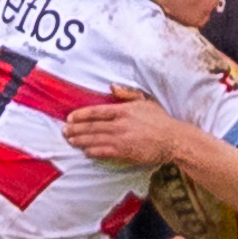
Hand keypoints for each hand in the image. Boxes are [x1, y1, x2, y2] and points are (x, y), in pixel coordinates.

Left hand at [62, 87, 177, 165]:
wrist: (173, 140)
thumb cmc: (160, 120)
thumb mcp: (145, 101)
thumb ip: (127, 93)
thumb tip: (111, 86)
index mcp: (124, 110)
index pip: (97, 111)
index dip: (81, 115)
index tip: (70, 118)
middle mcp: (121, 124)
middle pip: (93, 126)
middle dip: (76, 129)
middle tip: (64, 131)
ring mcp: (122, 139)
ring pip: (96, 139)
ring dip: (81, 140)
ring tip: (70, 140)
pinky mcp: (126, 152)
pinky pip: (105, 152)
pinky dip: (93, 151)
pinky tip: (85, 151)